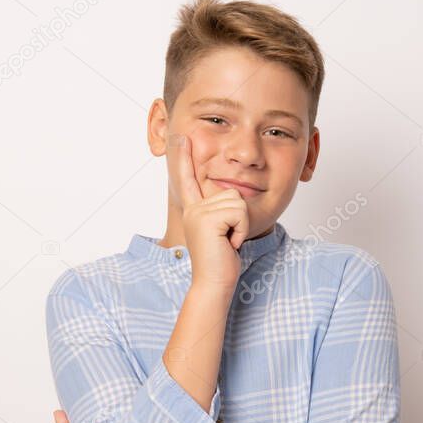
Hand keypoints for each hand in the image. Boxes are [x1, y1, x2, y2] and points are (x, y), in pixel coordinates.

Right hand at [168, 133, 248, 289]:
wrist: (214, 283)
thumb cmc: (222, 261)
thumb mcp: (223, 231)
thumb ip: (223, 212)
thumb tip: (233, 196)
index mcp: (195, 210)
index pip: (188, 180)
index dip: (185, 158)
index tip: (182, 138)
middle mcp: (193, 209)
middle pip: (232, 192)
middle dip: (239, 218)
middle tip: (228, 239)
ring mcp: (198, 213)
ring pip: (238, 202)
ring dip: (241, 225)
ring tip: (228, 241)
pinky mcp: (207, 219)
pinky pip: (239, 212)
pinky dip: (241, 230)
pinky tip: (229, 243)